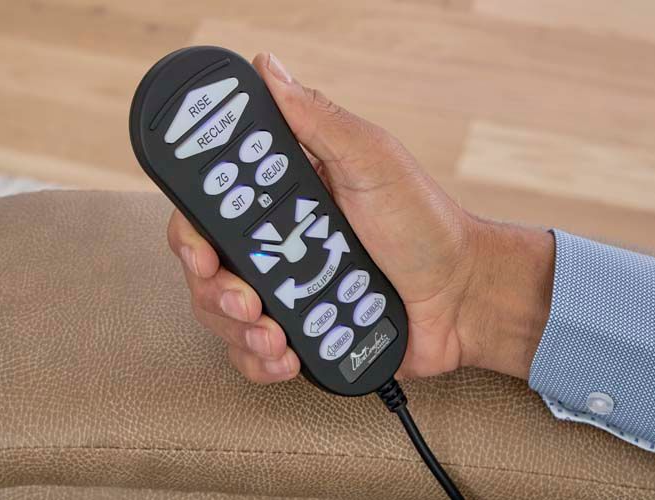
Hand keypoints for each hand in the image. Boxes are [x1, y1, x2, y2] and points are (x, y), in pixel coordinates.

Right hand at [167, 52, 554, 383]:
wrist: (462, 297)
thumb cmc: (423, 224)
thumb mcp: (373, 160)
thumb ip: (319, 121)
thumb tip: (270, 70)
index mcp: (282, 201)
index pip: (210, 211)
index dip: (192, 232)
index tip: (202, 250)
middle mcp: (274, 245)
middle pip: (206, 268)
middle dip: (215, 289)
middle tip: (246, 299)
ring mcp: (285, 291)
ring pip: (222, 315)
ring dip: (238, 330)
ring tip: (276, 334)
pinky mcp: (298, 332)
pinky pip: (253, 353)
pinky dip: (260, 361)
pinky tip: (286, 355)